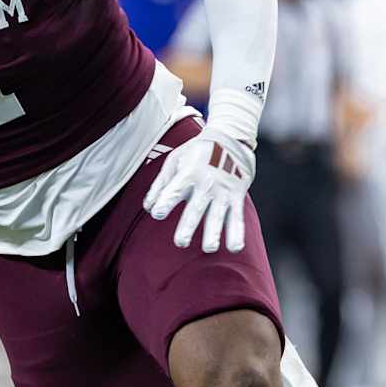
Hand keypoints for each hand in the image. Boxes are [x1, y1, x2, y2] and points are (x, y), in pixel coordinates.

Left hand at [143, 124, 255, 252]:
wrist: (230, 139)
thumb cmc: (196, 152)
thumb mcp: (175, 160)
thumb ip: (160, 184)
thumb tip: (148, 207)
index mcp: (188, 172)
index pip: (174, 190)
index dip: (166, 202)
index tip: (157, 214)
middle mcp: (206, 183)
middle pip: (196, 207)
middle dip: (188, 225)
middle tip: (181, 242)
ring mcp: (223, 191)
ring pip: (218, 215)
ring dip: (214, 232)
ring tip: (209, 248)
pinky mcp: (237, 196)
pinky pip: (237, 217)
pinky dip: (237, 232)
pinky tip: (234, 247)